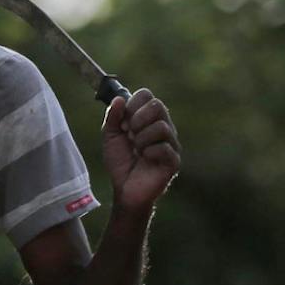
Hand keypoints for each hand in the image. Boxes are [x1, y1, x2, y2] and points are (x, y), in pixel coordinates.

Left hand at [101, 87, 180, 212]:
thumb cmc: (120, 162)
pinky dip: (149, 152)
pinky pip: (164, 147)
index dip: (132, 105)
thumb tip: (119, 99)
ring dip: (142, 138)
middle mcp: (163, 127)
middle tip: (130, 135)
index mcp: (149, 118)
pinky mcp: (174, 161)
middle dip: (138, 119)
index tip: (123, 123)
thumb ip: (113, 116)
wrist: (124, 189)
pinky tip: (145, 159)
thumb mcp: (110, 136)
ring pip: (162, 127)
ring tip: (137, 150)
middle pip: (158, 106)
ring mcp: (171, 144)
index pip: (147, 96)